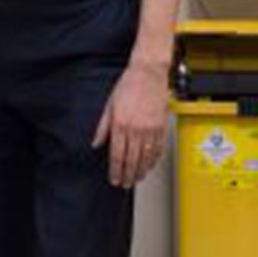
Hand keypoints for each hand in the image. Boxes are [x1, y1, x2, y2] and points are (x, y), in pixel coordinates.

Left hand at [93, 62, 169, 189]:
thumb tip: (96, 142)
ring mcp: (150, 129)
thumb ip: (103, 127)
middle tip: (125, 184)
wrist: (149, 72)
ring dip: (141, 170)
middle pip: (131, 160)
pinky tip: (150, 164)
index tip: (114, 179)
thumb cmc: (129, 84)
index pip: (117, 155)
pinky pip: (158, 148)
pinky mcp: (161, 126)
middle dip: (127, 175)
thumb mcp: (109, 104)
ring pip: (146, 157)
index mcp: (120, 124)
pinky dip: (154, 159)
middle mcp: (135, 129)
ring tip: (137, 178)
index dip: (115, 171)